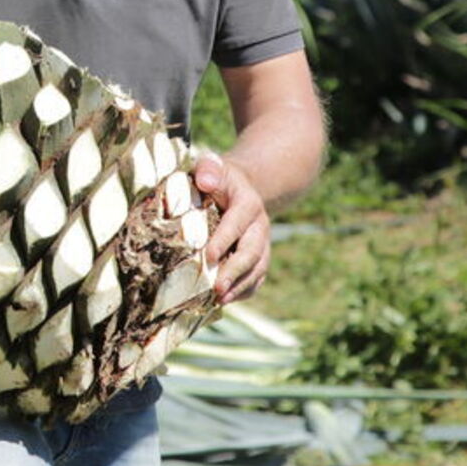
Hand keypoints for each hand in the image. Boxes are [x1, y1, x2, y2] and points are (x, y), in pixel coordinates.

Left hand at [193, 152, 270, 303]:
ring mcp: (262, 243)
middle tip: (216, 288)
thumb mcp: (212, 165)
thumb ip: (208, 168)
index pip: (236, 223)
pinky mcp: (260, 256)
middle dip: (234, 271)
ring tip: (221, 300)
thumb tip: (204, 181)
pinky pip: (257, 277)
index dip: (223, 240)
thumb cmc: (218, 177)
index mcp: (247, 203)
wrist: (242, 186)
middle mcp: (259, 226)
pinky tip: (227, 300)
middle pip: (251, 252)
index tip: (208, 256)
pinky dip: (245, 290)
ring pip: (257, 268)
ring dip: (240, 285)